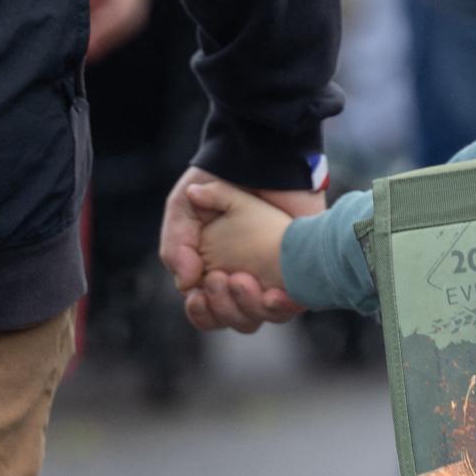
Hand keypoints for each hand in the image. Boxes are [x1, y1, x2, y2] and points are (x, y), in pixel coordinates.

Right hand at [160, 165, 313, 332]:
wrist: (264, 156)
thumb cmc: (222, 178)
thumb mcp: (185, 206)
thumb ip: (176, 242)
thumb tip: (186, 283)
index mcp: (213, 269)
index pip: (206, 311)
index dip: (201, 311)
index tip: (198, 295)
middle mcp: (243, 279)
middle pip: (232, 319)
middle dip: (222, 308)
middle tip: (220, 278)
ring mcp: (272, 277)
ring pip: (258, 317)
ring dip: (245, 307)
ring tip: (241, 280)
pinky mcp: (299, 273)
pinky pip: (290, 307)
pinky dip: (279, 307)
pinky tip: (273, 294)